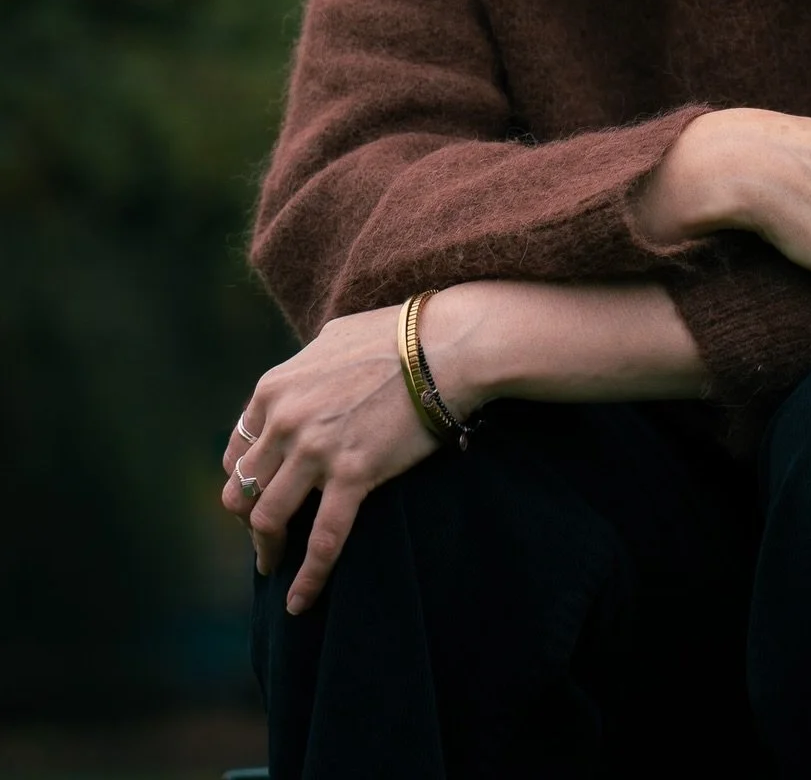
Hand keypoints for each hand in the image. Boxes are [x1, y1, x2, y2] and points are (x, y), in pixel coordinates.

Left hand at [220, 304, 440, 614]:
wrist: (445, 346)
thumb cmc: (398, 336)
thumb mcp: (332, 339)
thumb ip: (304, 369)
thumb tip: (299, 383)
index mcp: (274, 389)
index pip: (237, 451)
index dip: (244, 480)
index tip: (259, 496)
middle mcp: (284, 420)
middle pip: (243, 488)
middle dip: (249, 517)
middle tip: (267, 534)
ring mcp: (316, 449)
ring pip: (268, 518)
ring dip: (268, 548)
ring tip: (275, 565)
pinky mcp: (353, 475)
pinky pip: (323, 540)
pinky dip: (308, 578)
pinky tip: (300, 602)